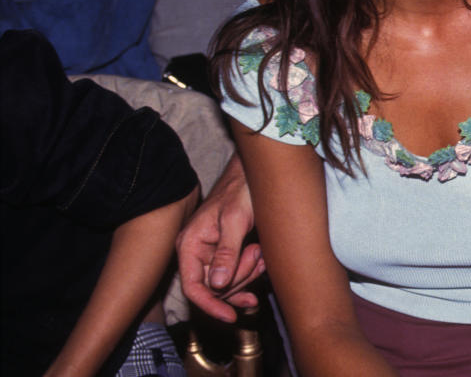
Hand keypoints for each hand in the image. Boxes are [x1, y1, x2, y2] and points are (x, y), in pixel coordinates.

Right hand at [176, 154, 264, 321]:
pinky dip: (251, 270)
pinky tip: (262, 261)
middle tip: (257, 254)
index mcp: (189, 244)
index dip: (210, 305)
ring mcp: (211, 254)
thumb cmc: (241, 190)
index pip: (192, 287)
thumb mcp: (235, 220)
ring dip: (248, 273)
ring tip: (260, 250)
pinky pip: (236, 273)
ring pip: (228, 283)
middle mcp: (196, 252)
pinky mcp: (226, 253)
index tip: (231, 316)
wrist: (254, 174)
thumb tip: (217, 285)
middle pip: (215, 287)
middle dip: (239, 278)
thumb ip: (226, 252)